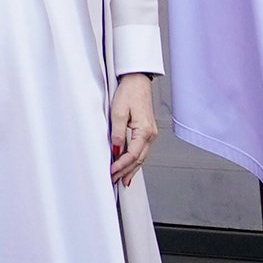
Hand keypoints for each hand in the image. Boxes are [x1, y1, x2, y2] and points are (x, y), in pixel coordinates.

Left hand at [109, 71, 157, 186]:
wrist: (137, 81)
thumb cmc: (128, 93)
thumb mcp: (118, 112)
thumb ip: (117, 133)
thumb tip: (116, 150)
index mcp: (145, 131)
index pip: (133, 155)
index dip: (122, 165)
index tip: (111, 171)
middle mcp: (151, 135)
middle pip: (139, 159)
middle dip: (126, 171)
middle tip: (115, 181)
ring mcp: (151, 134)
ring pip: (142, 157)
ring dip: (132, 169)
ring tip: (122, 180)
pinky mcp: (147, 131)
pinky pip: (142, 150)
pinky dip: (136, 160)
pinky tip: (131, 167)